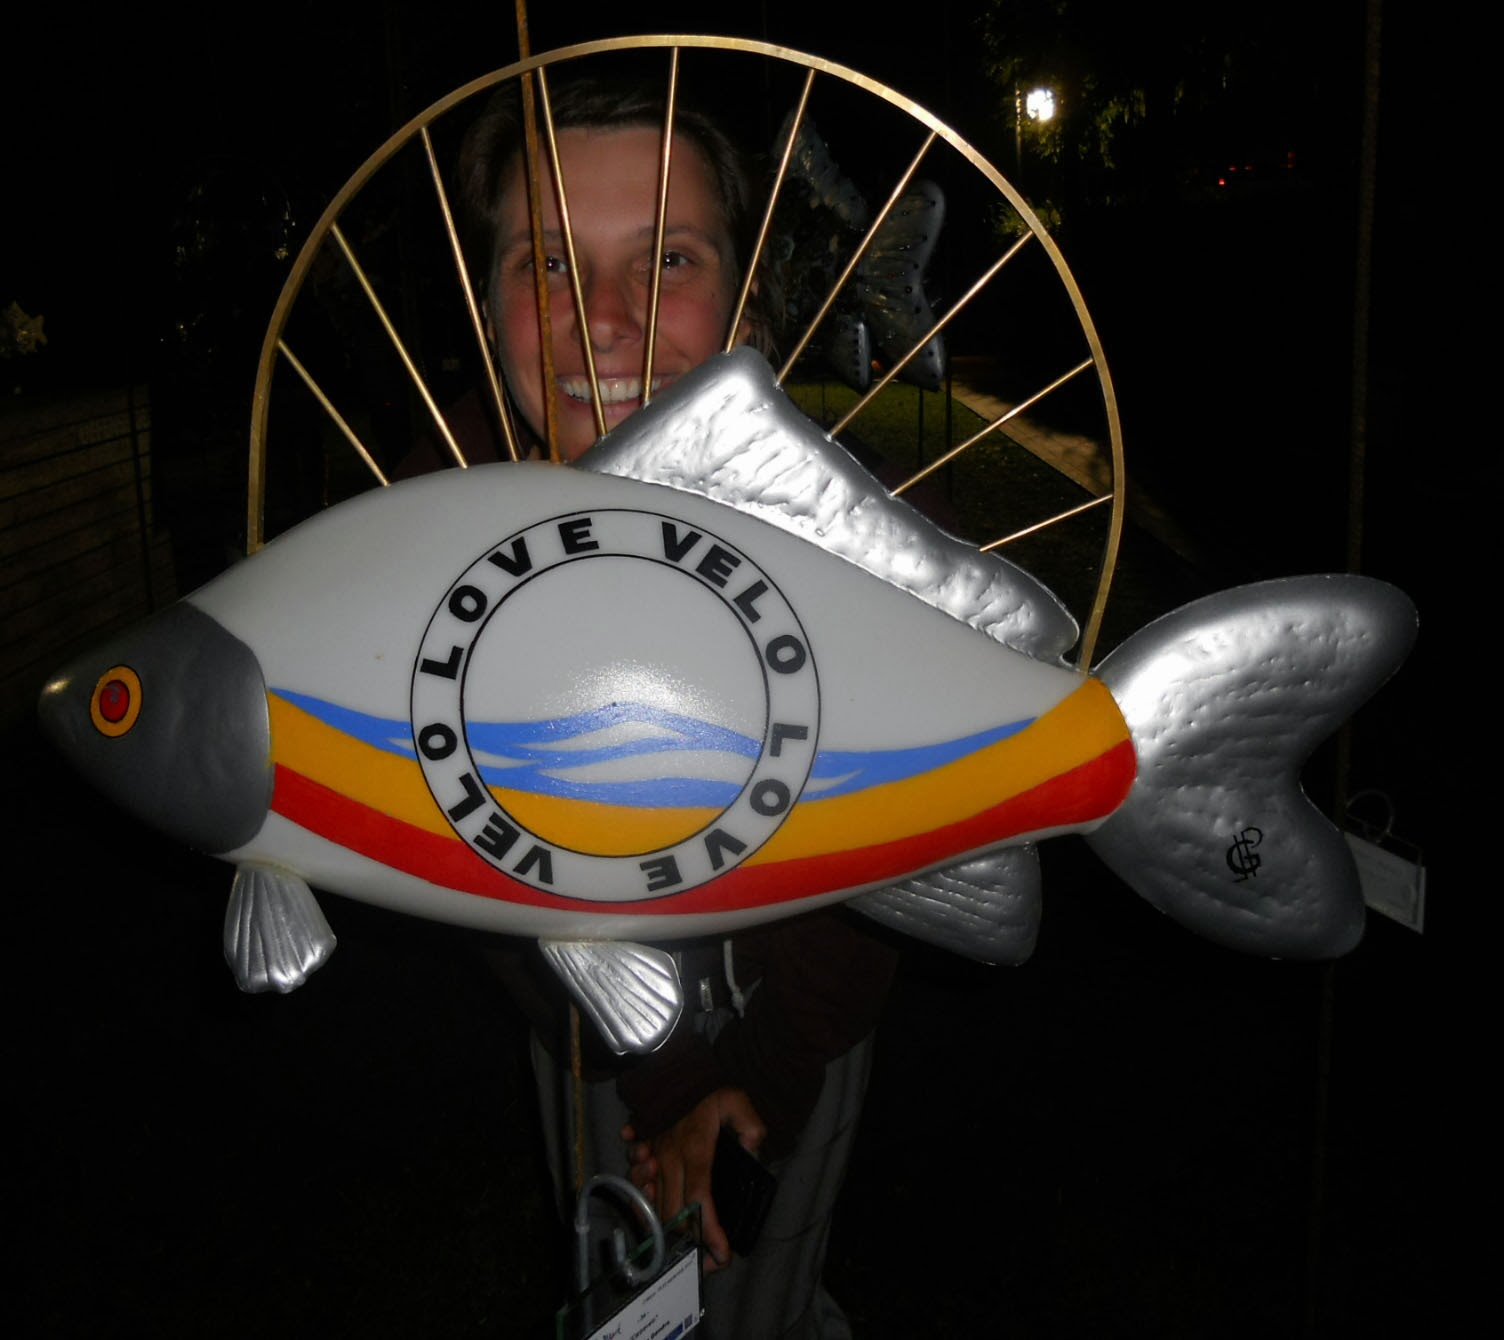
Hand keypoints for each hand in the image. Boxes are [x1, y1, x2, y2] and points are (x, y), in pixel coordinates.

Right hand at [623, 1088, 764, 1272]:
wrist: (674, 1066)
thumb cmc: (709, 1088)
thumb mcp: (738, 1101)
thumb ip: (749, 1125)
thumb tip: (753, 1148)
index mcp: (695, 1149)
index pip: (700, 1198)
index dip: (710, 1230)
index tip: (722, 1254)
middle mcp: (669, 1156)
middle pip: (673, 1210)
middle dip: (689, 1242)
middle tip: (706, 1260)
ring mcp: (653, 1154)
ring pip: (651, 1200)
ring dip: (662, 1225)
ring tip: (681, 1241)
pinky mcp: (644, 1150)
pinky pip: (636, 1181)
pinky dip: (642, 1199)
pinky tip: (654, 1209)